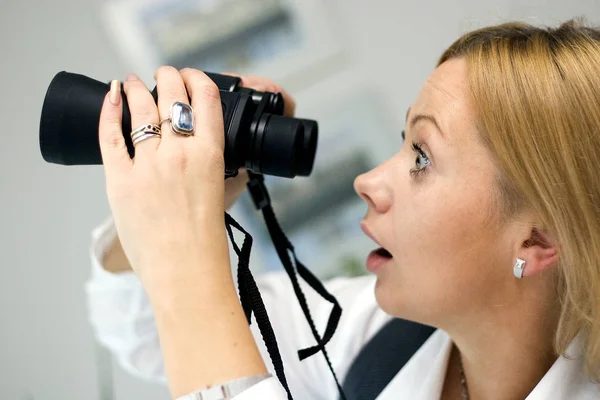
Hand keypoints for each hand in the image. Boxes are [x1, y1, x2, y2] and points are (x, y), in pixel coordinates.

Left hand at [100, 71, 295, 274]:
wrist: (184, 272)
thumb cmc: (207, 241)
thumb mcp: (225, 196)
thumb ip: (225, 169)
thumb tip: (225, 154)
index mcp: (210, 156)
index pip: (206, 99)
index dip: (198, 80)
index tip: (192, 77)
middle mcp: (179, 154)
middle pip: (172, 96)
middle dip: (169, 76)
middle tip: (165, 73)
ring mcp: (147, 165)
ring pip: (140, 109)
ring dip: (138, 88)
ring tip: (134, 80)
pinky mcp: (120, 179)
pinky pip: (111, 135)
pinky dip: (110, 110)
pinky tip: (112, 94)